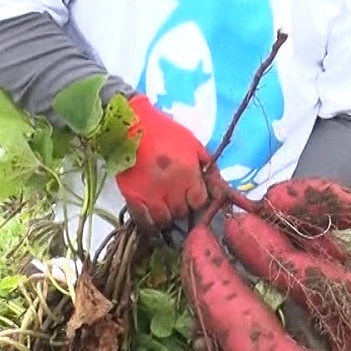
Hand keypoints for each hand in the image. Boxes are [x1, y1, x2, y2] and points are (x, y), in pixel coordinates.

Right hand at [116, 95, 211, 229]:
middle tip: (178, 200)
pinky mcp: (131, 197)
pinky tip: (153, 222)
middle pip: (182, 211)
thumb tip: (219, 187)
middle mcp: (171, 187)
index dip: (197, 200)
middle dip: (182, 207)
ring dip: (166, 216)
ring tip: (165, 208)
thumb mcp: (192, 143)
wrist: (130, 124)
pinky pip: (143, 221)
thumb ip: (207, 165)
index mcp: (188, 172)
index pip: (199, 201)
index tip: (193, 197)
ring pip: (164, 219)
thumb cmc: (164, 131)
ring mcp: (150, 194)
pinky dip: (150, 225)